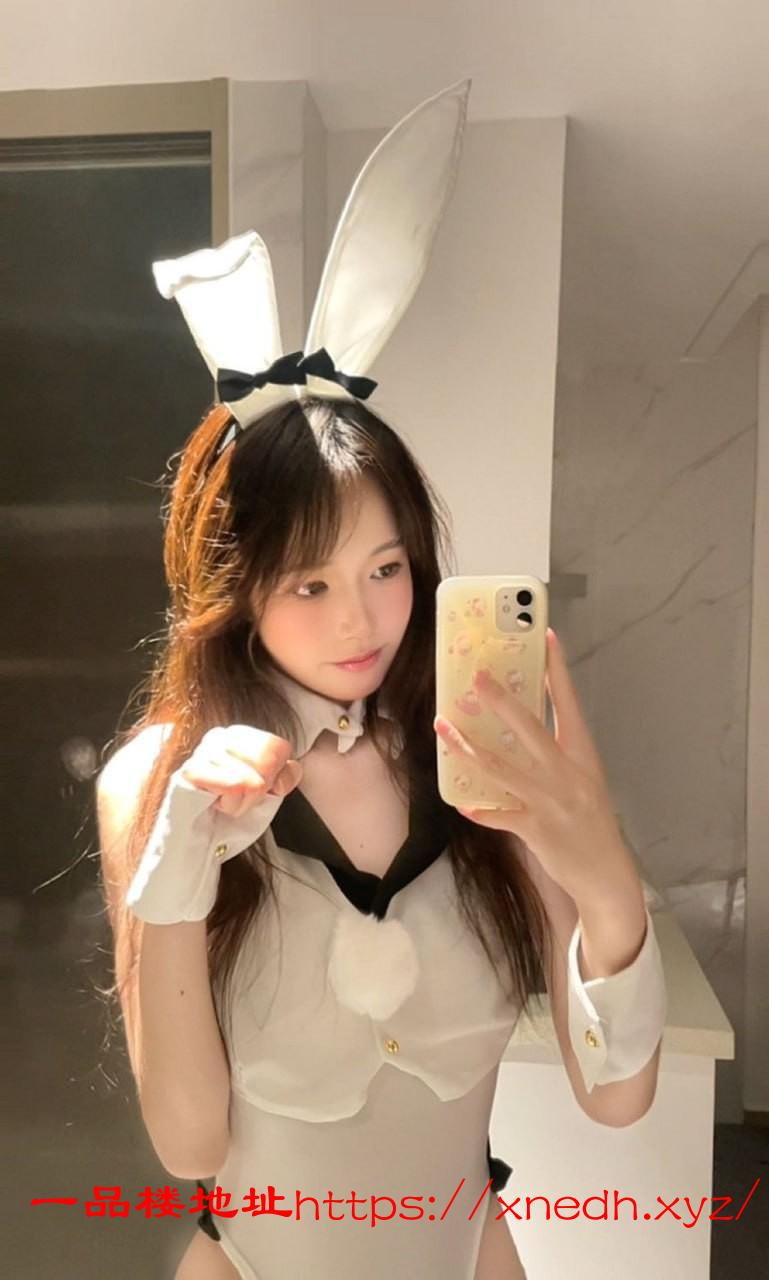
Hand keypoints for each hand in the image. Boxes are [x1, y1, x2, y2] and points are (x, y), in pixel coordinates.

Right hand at [181, 725, 302, 817]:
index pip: (278, 748)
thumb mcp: (269, 787)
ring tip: (225, 800)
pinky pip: (232, 787)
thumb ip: (286, 775)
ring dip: (241, 802)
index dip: (276, 775)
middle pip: (267, 761)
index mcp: (242, 734)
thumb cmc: (233, 803)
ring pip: (249, 780)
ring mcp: (203, 751)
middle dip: (259, 790)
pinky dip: (230, 803)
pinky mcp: (191, 771)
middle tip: (241, 797)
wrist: (197, 828)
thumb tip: (281, 779)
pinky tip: (216, 802)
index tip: (259, 787)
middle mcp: (221, 736)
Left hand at [433, 627, 636, 905]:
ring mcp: (551, 801)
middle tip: (476, 677)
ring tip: (444, 728)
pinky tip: (460, 801)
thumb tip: (521, 722)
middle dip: (500, 701)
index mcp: (583, 755)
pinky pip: (499, 815)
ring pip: (501, 768)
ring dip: (467, 748)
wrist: (607, 874)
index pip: (569, 703)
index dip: (557, 670)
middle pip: (530, 728)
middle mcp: (568, 773)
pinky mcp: (536, 829)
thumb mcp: (584, 779)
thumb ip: (558, 752)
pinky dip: (479, 808)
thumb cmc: (591, 820)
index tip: (547, 636)